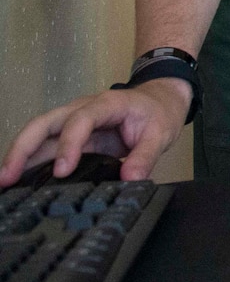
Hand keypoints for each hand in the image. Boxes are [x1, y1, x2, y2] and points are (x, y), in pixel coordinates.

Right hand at [0, 78, 190, 186]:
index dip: (68, 145)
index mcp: (106, 105)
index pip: (79, 121)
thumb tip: (129, 178)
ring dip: (19, 155)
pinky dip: (29, 160)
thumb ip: (145, 156)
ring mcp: (73, 120)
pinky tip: (19, 178)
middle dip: (23, 148)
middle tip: (8, 176)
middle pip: (44, 123)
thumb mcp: (160, 133)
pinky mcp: (71, 134)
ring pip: (38, 134)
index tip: (62, 171)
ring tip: (3, 182)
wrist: (160, 99)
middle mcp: (82, 109)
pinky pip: (45, 145)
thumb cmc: (158, 112)